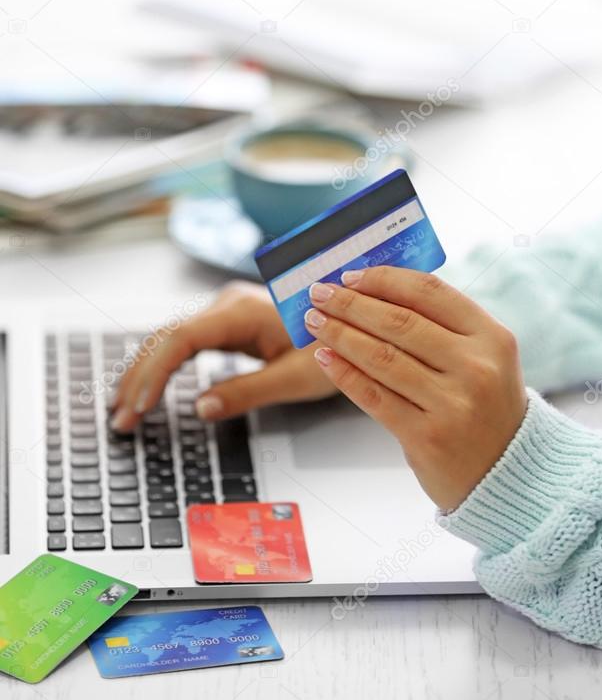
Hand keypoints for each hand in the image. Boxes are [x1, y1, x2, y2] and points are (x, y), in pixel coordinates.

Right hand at [111, 282, 336, 430]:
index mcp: (243, 311)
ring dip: (147, 371)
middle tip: (121, 420)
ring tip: (125, 409)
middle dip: (140, 377)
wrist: (357, 321)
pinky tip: (150, 388)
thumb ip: (246, 392)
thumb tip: (200, 409)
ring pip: (172, 337)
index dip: (155, 372)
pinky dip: (165, 365)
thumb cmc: (333, 346)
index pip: (181, 338)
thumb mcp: (296, 378)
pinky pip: (186, 341)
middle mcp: (229, 303)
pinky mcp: (230, 321)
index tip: (139, 405)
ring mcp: (227, 310)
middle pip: (167, 336)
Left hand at [303, 266, 526, 510]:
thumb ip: (441, 325)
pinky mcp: (428, 437)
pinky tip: (326, 358)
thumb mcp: (483, 358)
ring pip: (382, 357)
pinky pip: (374, 396)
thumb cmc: (486, 407)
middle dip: (351, 304)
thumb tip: (373, 292)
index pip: (429, 292)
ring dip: (340, 334)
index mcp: (492, 337)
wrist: (509, 474)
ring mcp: (453, 404)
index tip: (350, 276)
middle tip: (320, 293)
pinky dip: (344, 374)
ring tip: (316, 322)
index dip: (383, 280)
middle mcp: (476, 367)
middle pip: (400, 322)